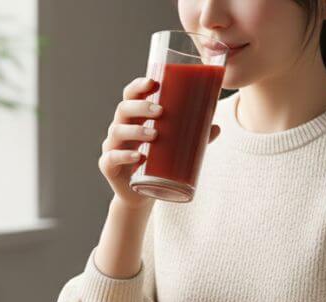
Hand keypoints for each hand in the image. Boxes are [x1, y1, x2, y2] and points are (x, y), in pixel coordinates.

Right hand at [100, 77, 220, 209]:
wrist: (141, 194)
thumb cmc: (157, 163)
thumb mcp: (175, 147)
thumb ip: (194, 137)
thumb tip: (217, 127)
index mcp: (133, 118)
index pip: (130, 95)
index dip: (138, 86)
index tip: (153, 83)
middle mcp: (119, 128)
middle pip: (123, 109)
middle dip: (141, 107)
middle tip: (161, 111)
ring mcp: (111, 147)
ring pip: (117, 131)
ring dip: (135, 130)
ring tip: (154, 134)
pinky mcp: (108, 166)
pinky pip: (111, 158)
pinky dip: (124, 156)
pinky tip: (138, 157)